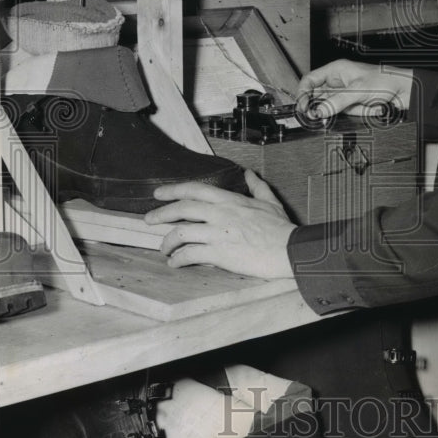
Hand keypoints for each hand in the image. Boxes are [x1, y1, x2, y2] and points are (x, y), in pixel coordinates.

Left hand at [145, 169, 295, 278]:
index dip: (173, 190)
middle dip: (161, 213)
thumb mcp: (270, 203)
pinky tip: (175, 263)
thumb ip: (257, 187)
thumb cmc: (281, 230)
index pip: (195, 190)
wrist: (289, 250)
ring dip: (167, 242)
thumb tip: (250, 174)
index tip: (158, 194)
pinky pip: (190, 255)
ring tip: (164, 249)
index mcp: (230, 201)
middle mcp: (220, 214)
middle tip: (149, 219)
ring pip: (181, 232)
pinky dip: (178, 260)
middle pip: (181, 208)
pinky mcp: (219, 253)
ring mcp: (218, 233)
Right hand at [296, 60, 413, 117]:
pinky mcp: (353, 105)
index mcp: (336, 70)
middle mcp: (339, 81)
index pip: (310, 80)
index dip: (303, 93)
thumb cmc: (386, 80)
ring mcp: (345, 94)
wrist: (405, 91)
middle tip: (316, 115)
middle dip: (319, 106)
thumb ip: (336, 102)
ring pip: (331, 107)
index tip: (303, 106)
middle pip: (318, 96)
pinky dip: (354, 113)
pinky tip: (367, 108)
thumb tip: (318, 111)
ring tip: (351, 108)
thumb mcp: (357, 91)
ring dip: (340, 110)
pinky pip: (345, 113)